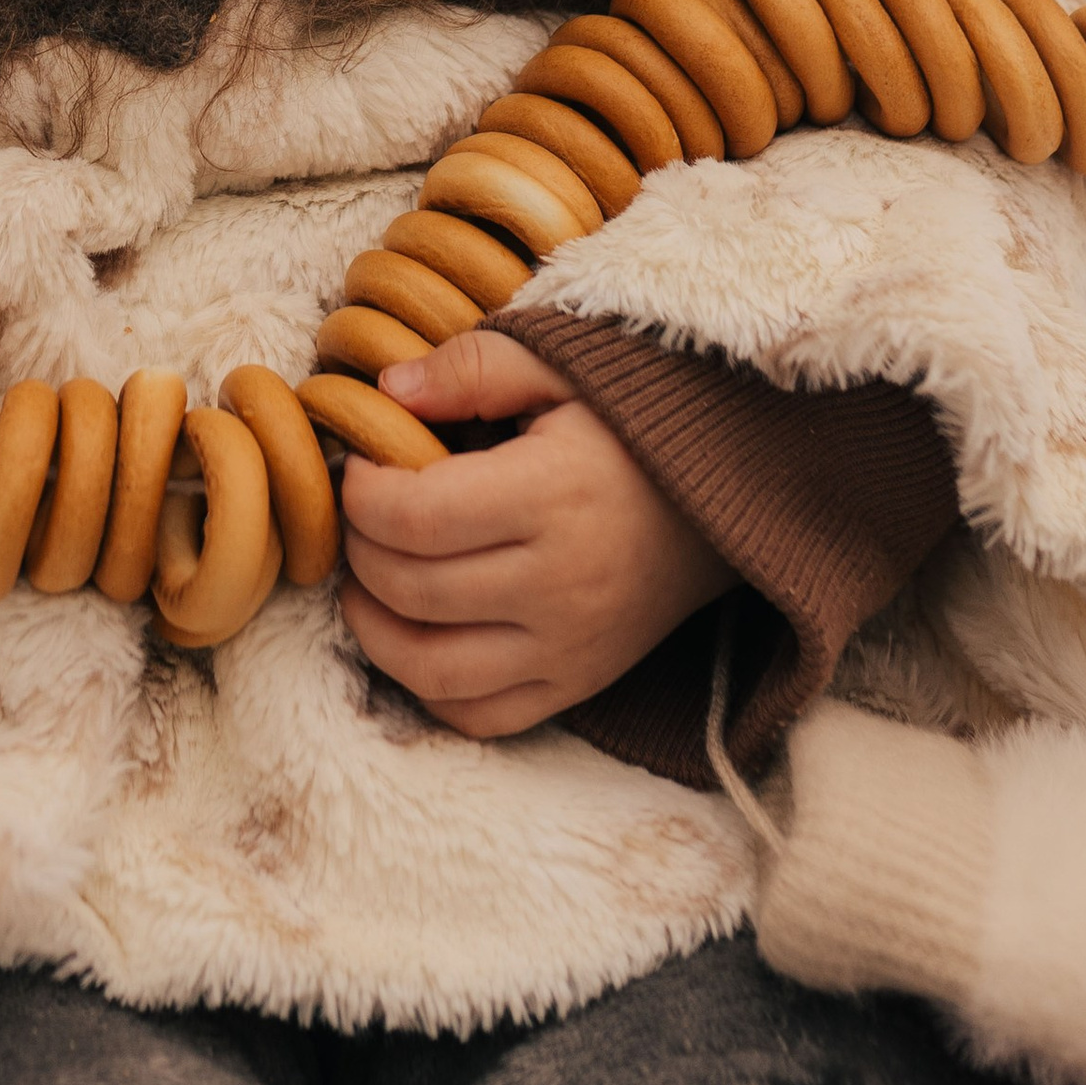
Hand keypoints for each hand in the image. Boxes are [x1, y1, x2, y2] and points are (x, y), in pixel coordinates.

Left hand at [337, 327, 734, 739]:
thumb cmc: (631, 426)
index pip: (416, 516)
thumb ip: (472, 368)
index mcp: (554, 494)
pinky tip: (414, 634)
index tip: (357, 467)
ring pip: (430, 668)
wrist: (728, 502)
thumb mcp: (563, 368)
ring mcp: (571, 646)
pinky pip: (479, 716)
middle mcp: (561, 583)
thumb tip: (385, 393)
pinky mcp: (579, 683)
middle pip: (411, 589)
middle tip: (358, 515)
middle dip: (357, 549)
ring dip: (373, 626)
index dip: (360, 495)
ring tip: (366, 578)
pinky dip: (427, 686)